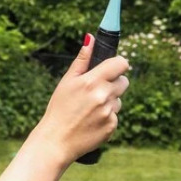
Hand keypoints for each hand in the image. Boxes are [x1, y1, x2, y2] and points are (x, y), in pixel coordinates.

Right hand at [34, 35, 129, 165]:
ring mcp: (109, 113)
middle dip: (114, 83)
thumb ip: (82, 60)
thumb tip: (90, 38)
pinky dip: (107, 117)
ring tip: (90, 109)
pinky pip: (115, 116)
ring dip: (110, 101)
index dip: (118, 64)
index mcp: (93, 81)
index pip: (121, 64)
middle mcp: (104, 96)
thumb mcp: (67, 81)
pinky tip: (92, 121)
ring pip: (119, 100)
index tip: (113, 67)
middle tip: (97, 90)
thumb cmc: (59, 108)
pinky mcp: (112, 127)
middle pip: (124, 81)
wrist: (56, 141)